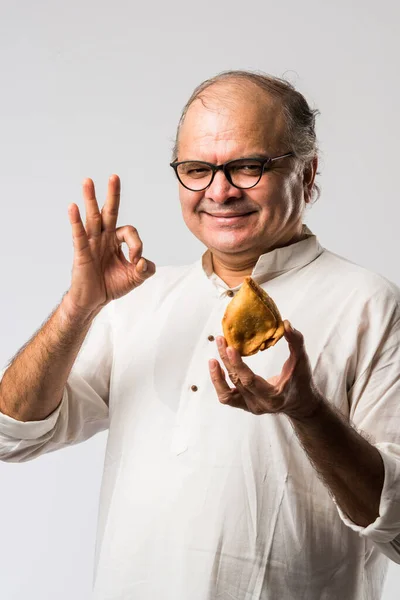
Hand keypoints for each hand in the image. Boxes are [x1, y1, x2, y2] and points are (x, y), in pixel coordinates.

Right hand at [65, 175, 154, 315]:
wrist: (94, 300)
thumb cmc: (112, 285)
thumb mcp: (136, 277)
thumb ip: (146, 269)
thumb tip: (144, 262)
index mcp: (117, 240)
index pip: (129, 232)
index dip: (136, 244)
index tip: (136, 260)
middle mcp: (104, 237)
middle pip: (109, 212)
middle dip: (112, 195)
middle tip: (114, 177)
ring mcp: (92, 243)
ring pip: (92, 218)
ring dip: (90, 199)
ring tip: (88, 181)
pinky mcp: (81, 252)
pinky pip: (79, 234)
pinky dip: (75, 221)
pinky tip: (72, 207)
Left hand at [209, 321, 320, 419]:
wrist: (300, 403)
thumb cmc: (301, 381)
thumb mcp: (301, 361)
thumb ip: (296, 342)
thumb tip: (286, 323)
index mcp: (273, 396)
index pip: (250, 381)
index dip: (238, 365)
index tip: (230, 348)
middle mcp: (259, 404)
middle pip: (237, 381)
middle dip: (227, 360)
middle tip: (221, 339)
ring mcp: (250, 406)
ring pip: (227, 393)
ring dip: (217, 375)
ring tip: (213, 357)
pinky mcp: (244, 405)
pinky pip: (226, 396)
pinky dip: (219, 382)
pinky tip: (216, 366)